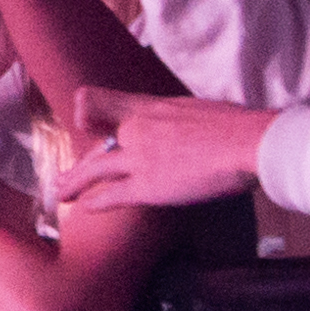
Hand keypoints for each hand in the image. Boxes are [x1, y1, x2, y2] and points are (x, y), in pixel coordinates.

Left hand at [61, 87, 270, 212]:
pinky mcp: (148, 185)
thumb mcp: (198, 109)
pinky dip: (95, 203)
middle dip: (79, 167)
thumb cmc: (238, 127)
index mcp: (151, 106)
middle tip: (62, 177)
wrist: (250, 142)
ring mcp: (139, 157)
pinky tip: (84, 209)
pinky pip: (112, 196)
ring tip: (60, 193)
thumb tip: (187, 128)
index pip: (101, 101)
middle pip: (96, 147)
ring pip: (94, 170)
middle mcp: (137, 129)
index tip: (84, 125)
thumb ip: (180, 119)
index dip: (88, 113)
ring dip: (74, 183)